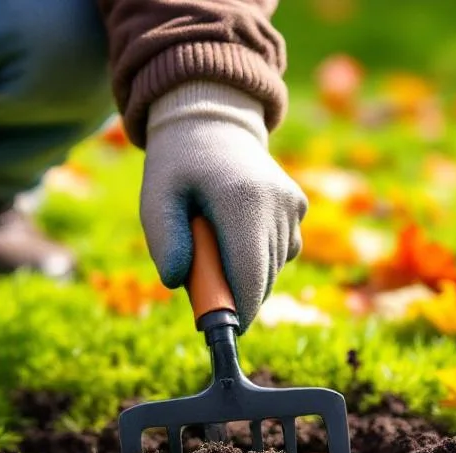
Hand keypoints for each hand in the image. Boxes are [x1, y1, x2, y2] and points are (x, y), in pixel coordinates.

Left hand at [140, 81, 307, 331]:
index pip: (250, 274)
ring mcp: (292, 204)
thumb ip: (164, 241)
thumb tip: (177, 281)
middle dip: (235, 293)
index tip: (221, 328)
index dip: (238, 309)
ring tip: (214, 244)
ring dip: (245, 272)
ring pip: (273, 267)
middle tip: (202, 283)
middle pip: (262, 277)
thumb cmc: (177, 165)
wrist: (212, 122)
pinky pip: (282, 250)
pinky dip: (258, 254)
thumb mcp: (156, 198)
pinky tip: (235, 231)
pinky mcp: (298, 206)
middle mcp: (276, 202)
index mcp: (242, 200)